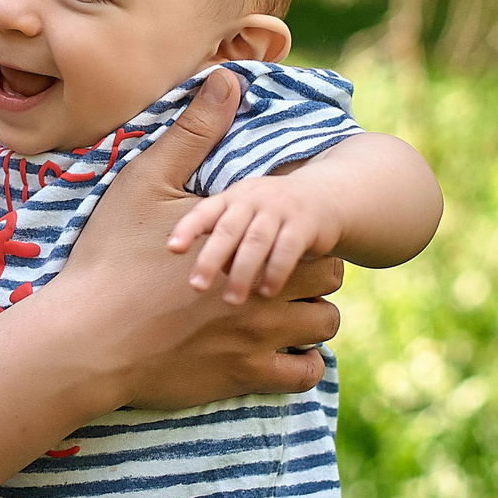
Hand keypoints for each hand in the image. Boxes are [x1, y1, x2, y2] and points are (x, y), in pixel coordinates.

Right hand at [38, 70, 339, 406]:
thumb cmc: (111, 256)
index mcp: (250, 248)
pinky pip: (301, 379)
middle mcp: (265, 296)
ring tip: (283, 314)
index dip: (305, 241)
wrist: (86, 336)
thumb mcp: (146, 183)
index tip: (281, 241)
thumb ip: (193, 134)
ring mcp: (256, 342)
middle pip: (328, 285)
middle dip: (313, 277)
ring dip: (310, 321)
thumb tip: (226, 80)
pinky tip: (280, 354)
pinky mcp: (240, 379)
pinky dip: (301, 366)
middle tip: (283, 274)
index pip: (316, 244)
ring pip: (322, 331)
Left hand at [167, 177, 340, 303]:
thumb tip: (204, 276)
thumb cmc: (271, 216)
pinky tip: (266, 292)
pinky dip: (275, 271)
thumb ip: (222, 241)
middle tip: (197, 287)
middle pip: (227, 229)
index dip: (188, 228)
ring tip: (232, 301)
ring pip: (255, 241)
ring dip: (242, 272)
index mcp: (231, 198)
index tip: (172, 249)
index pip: (204, 211)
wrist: (324, 197)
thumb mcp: (243, 217)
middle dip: (210, 258)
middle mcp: (252, 199)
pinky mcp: (305, 222)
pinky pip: (288, 248)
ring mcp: (280, 208)